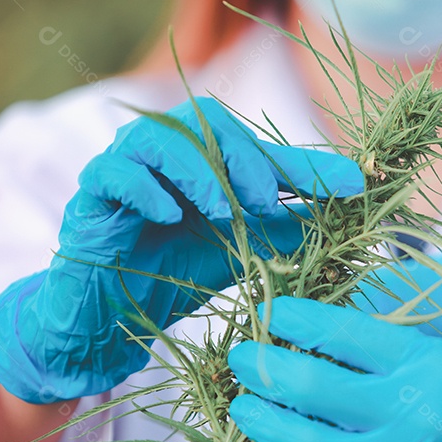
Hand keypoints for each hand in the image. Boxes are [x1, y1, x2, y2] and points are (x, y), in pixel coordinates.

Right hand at [0, 98, 362, 402]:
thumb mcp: (242, 250)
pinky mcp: (90, 196)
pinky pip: (113, 171)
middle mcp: (163, 154)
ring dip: (199, 170)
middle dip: (243, 159)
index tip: (351, 186)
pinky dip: (146, 188)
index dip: (301, 163)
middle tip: (266, 203)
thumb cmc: (174, 277)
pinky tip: (171, 216)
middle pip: (204, 120)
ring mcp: (124, 169)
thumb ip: (285, 223)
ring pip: (158, 136)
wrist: (112, 322)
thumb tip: (348, 202)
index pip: (253, 143)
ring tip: (224, 212)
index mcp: (202, 161)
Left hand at [227, 297, 441, 441]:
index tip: (269, 315)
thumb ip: (403, 362)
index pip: (342, 333)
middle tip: (240, 363)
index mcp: (434, 365)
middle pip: (309, 388)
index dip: (293, 320)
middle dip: (261, 371)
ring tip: (245, 415)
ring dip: (264, 430)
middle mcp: (415, 414)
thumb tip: (329, 349)